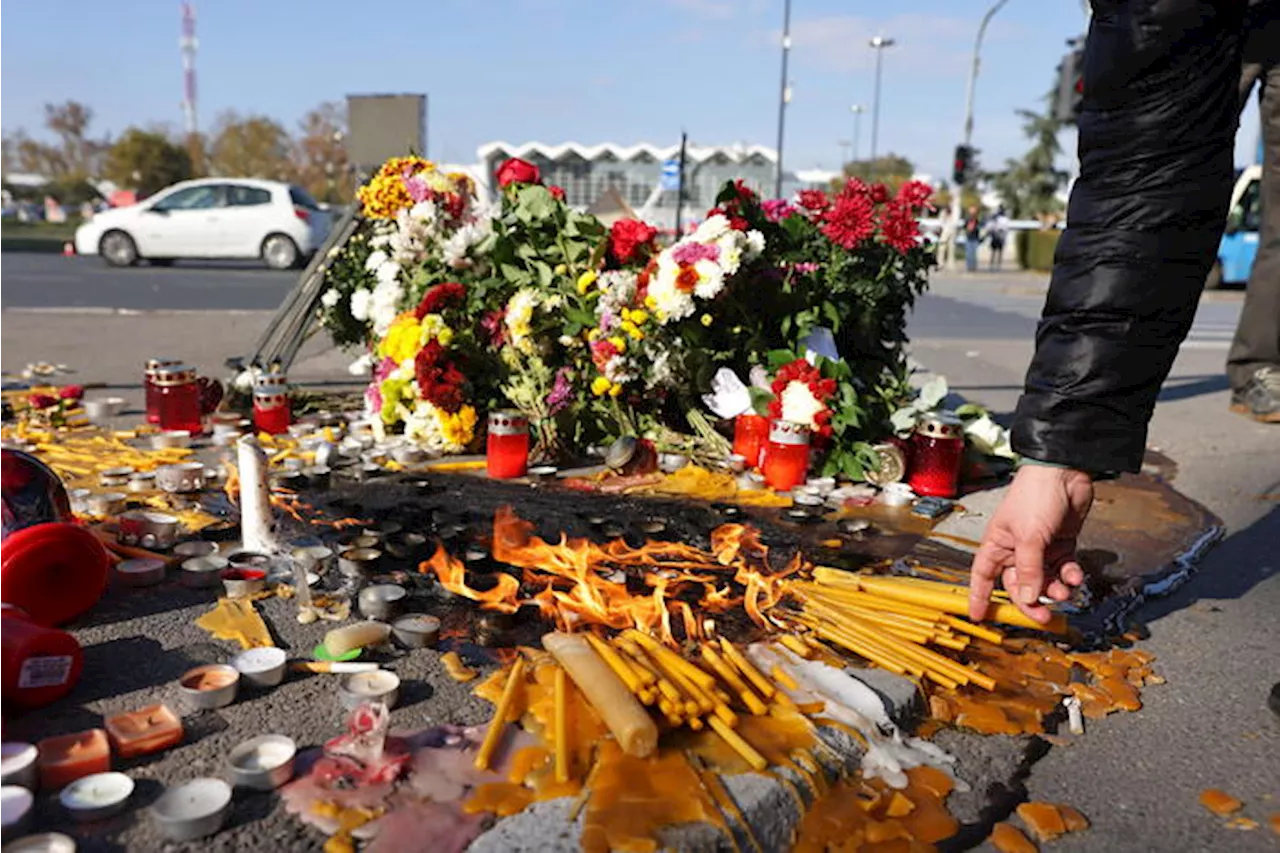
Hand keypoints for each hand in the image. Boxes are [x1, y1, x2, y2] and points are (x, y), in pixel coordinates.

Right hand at [968, 464, 1093, 624]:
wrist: (1064, 474)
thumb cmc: (1035, 495)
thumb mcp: (1029, 536)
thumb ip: (1030, 570)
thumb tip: (1029, 598)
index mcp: (998, 544)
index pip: (983, 576)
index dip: (979, 596)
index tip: (978, 615)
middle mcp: (1016, 549)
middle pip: (1019, 586)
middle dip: (1032, 602)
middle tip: (1044, 617)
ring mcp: (1040, 547)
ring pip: (1044, 580)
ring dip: (1055, 589)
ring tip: (1065, 590)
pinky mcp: (1061, 544)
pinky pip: (1063, 569)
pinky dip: (1070, 575)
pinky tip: (1075, 573)